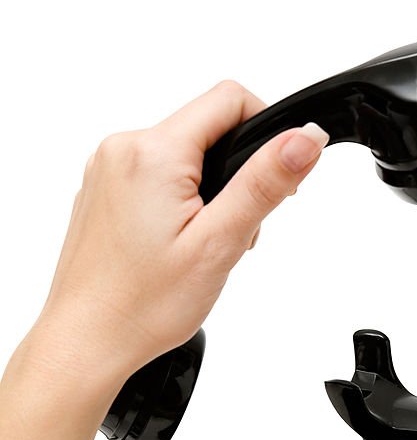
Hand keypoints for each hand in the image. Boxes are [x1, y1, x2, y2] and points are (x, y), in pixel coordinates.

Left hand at [33, 82, 327, 394]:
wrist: (87, 341)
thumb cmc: (144, 305)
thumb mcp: (219, 243)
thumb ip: (264, 184)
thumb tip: (306, 137)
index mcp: (153, 152)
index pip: (230, 99)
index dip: (267, 132)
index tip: (275, 182)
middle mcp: (123, 149)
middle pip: (206, 129)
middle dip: (235, 174)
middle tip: (232, 233)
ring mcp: (106, 169)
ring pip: (182, 156)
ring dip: (208, 193)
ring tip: (200, 248)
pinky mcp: (102, 191)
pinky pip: (155, 176)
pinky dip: (178, 203)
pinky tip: (174, 249)